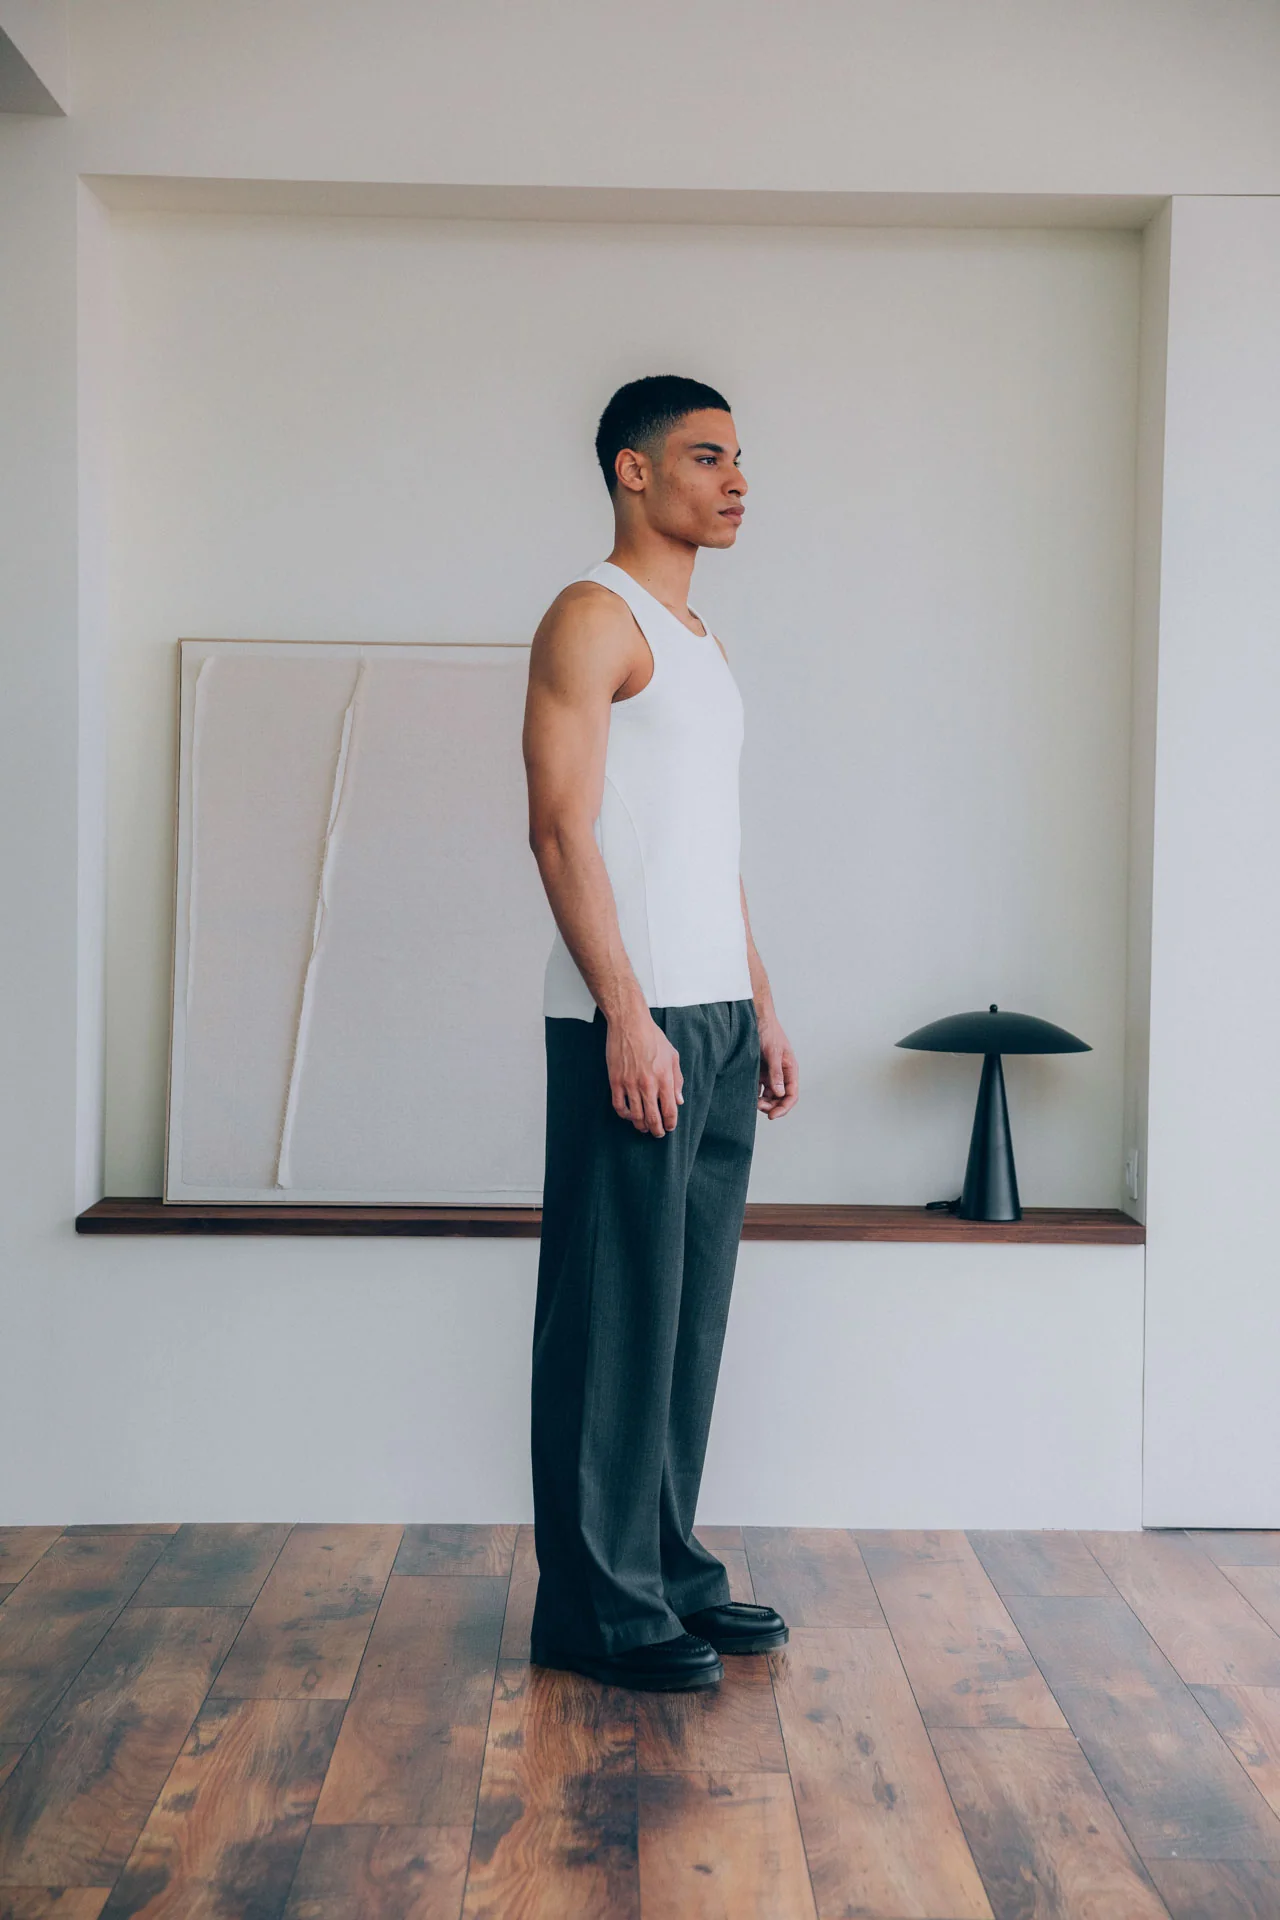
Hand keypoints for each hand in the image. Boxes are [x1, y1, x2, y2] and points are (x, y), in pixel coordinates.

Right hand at [606, 1006, 683, 1136]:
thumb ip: (677, 1080)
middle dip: (656, 1130)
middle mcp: (648, 1084)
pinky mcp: (615, 1081)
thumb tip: (679, 1101)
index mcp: (664, 1078)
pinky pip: (619, 1106)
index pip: (669, 1111)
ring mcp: (630, 1084)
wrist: (630, 1024)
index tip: (670, 1127)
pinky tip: (629, 1115)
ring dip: (640, 1126)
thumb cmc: (653, 1037)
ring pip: (635, 1116)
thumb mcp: (672, 1056)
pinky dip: (624, 1115)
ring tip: (643, 1127)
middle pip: (652, 1118)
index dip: (670, 1123)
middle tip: (657, 1134)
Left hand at [756, 1005, 797, 1118]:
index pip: (792, 1094)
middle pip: (780, 1097)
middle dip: (771, 1105)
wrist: (754, 1016)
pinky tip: (746, 1092)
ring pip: (768, 1095)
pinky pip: (758, 1087)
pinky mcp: (758, 1071)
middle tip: (758, 1106)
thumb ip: (776, 1073)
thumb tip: (779, 1093)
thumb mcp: (773, 1052)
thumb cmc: (768, 1030)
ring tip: (751, 1100)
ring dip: (762, 1101)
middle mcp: (781, 1073)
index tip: (772, 1116)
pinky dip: (754, 1093)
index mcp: (790, 1069)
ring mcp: (769, 1072)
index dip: (784, 1107)